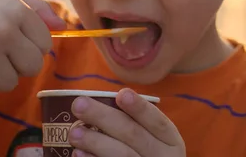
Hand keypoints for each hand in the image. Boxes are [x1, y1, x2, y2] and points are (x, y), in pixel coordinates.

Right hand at [0, 0, 65, 100]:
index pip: (44, 44)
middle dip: (19, 64)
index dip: (32, 45)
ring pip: (9, 83)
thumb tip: (62, 27)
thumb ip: (36, 9)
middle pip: (32, 67)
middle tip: (2, 54)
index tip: (17, 40)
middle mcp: (2, 30)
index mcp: (15, 10)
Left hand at [69, 88, 185, 156]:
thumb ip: (138, 123)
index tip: (121, 94)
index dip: (139, 107)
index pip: (157, 121)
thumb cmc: (150, 153)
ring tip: (75, 131)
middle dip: (105, 118)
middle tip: (79, 105)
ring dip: (95, 142)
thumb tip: (102, 102)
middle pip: (134, 135)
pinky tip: (78, 153)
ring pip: (122, 155)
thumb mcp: (156, 139)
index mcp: (170, 141)